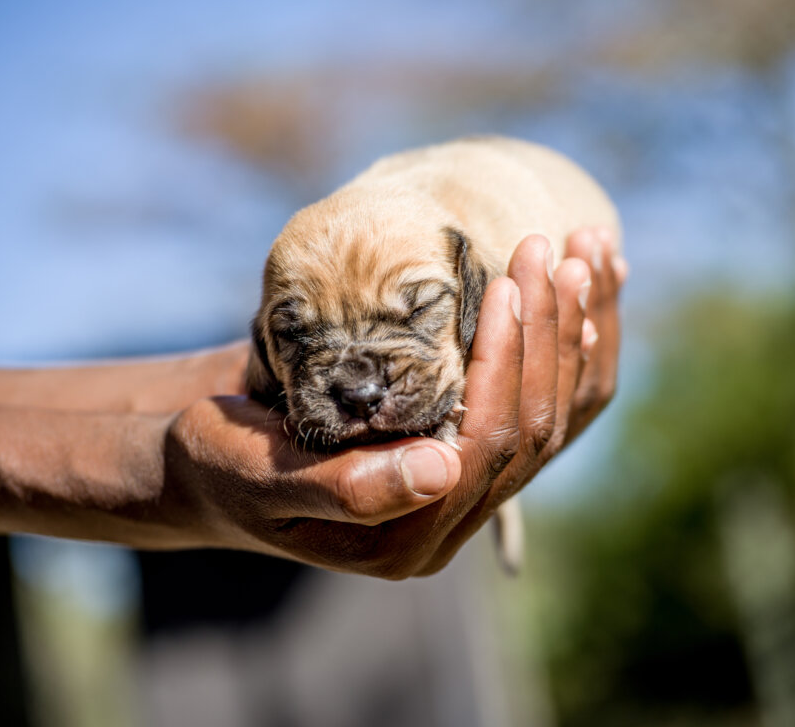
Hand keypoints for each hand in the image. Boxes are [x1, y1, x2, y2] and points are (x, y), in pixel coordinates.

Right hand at [165, 228, 623, 577]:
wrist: (214, 460)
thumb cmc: (223, 462)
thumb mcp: (264, 473)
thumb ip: (348, 487)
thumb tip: (442, 472)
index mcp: (405, 542)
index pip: (484, 448)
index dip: (505, 365)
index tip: (508, 284)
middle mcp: (445, 524)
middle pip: (528, 431)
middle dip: (547, 338)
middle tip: (552, 251)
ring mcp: (457, 494)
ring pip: (543, 417)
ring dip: (564, 337)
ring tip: (579, 260)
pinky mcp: (460, 457)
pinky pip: (527, 404)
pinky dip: (554, 348)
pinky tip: (572, 296)